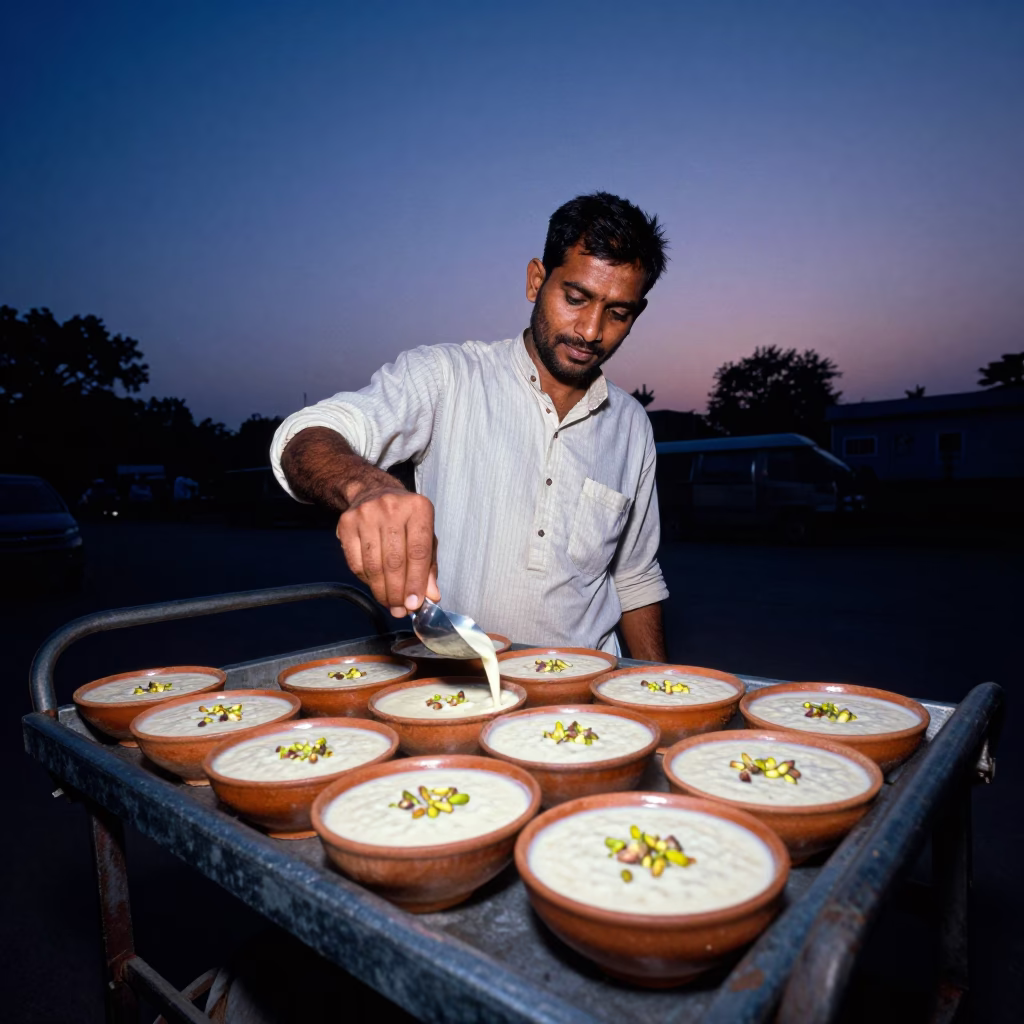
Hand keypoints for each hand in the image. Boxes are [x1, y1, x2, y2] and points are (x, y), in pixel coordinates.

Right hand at [336, 486, 440, 616]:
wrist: (373, 492)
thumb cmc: (406, 519)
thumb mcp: (425, 536)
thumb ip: (429, 566)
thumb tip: (431, 596)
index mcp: (419, 509)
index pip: (418, 552)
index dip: (416, 582)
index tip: (414, 604)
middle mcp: (392, 508)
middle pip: (394, 561)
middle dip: (397, 592)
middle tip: (400, 610)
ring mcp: (366, 514)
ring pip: (373, 565)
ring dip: (381, 590)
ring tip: (389, 603)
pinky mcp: (346, 523)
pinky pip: (355, 562)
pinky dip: (366, 580)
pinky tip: (375, 586)